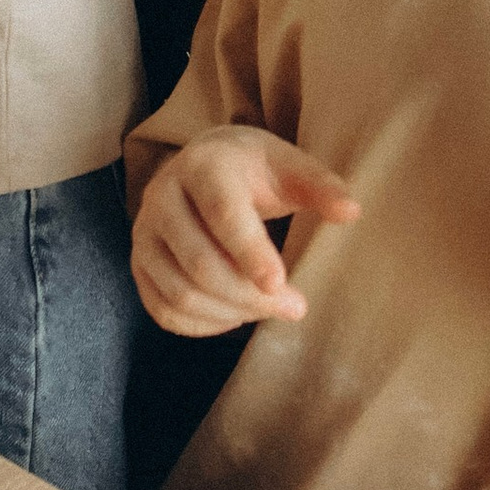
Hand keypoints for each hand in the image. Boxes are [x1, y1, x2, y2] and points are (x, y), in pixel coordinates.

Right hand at [131, 125, 356, 336]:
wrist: (204, 164)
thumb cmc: (255, 171)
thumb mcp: (290, 168)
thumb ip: (321, 187)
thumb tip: (350, 211)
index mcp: (202, 165)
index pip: (222, 213)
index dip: (251, 253)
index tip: (282, 284)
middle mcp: (161, 196)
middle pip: (199, 263)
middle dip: (250, 296)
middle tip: (296, 307)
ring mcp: (144, 233)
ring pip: (179, 292)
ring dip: (230, 313)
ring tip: (268, 309)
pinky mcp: (138, 263)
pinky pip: (163, 310)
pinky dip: (202, 325)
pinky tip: (235, 316)